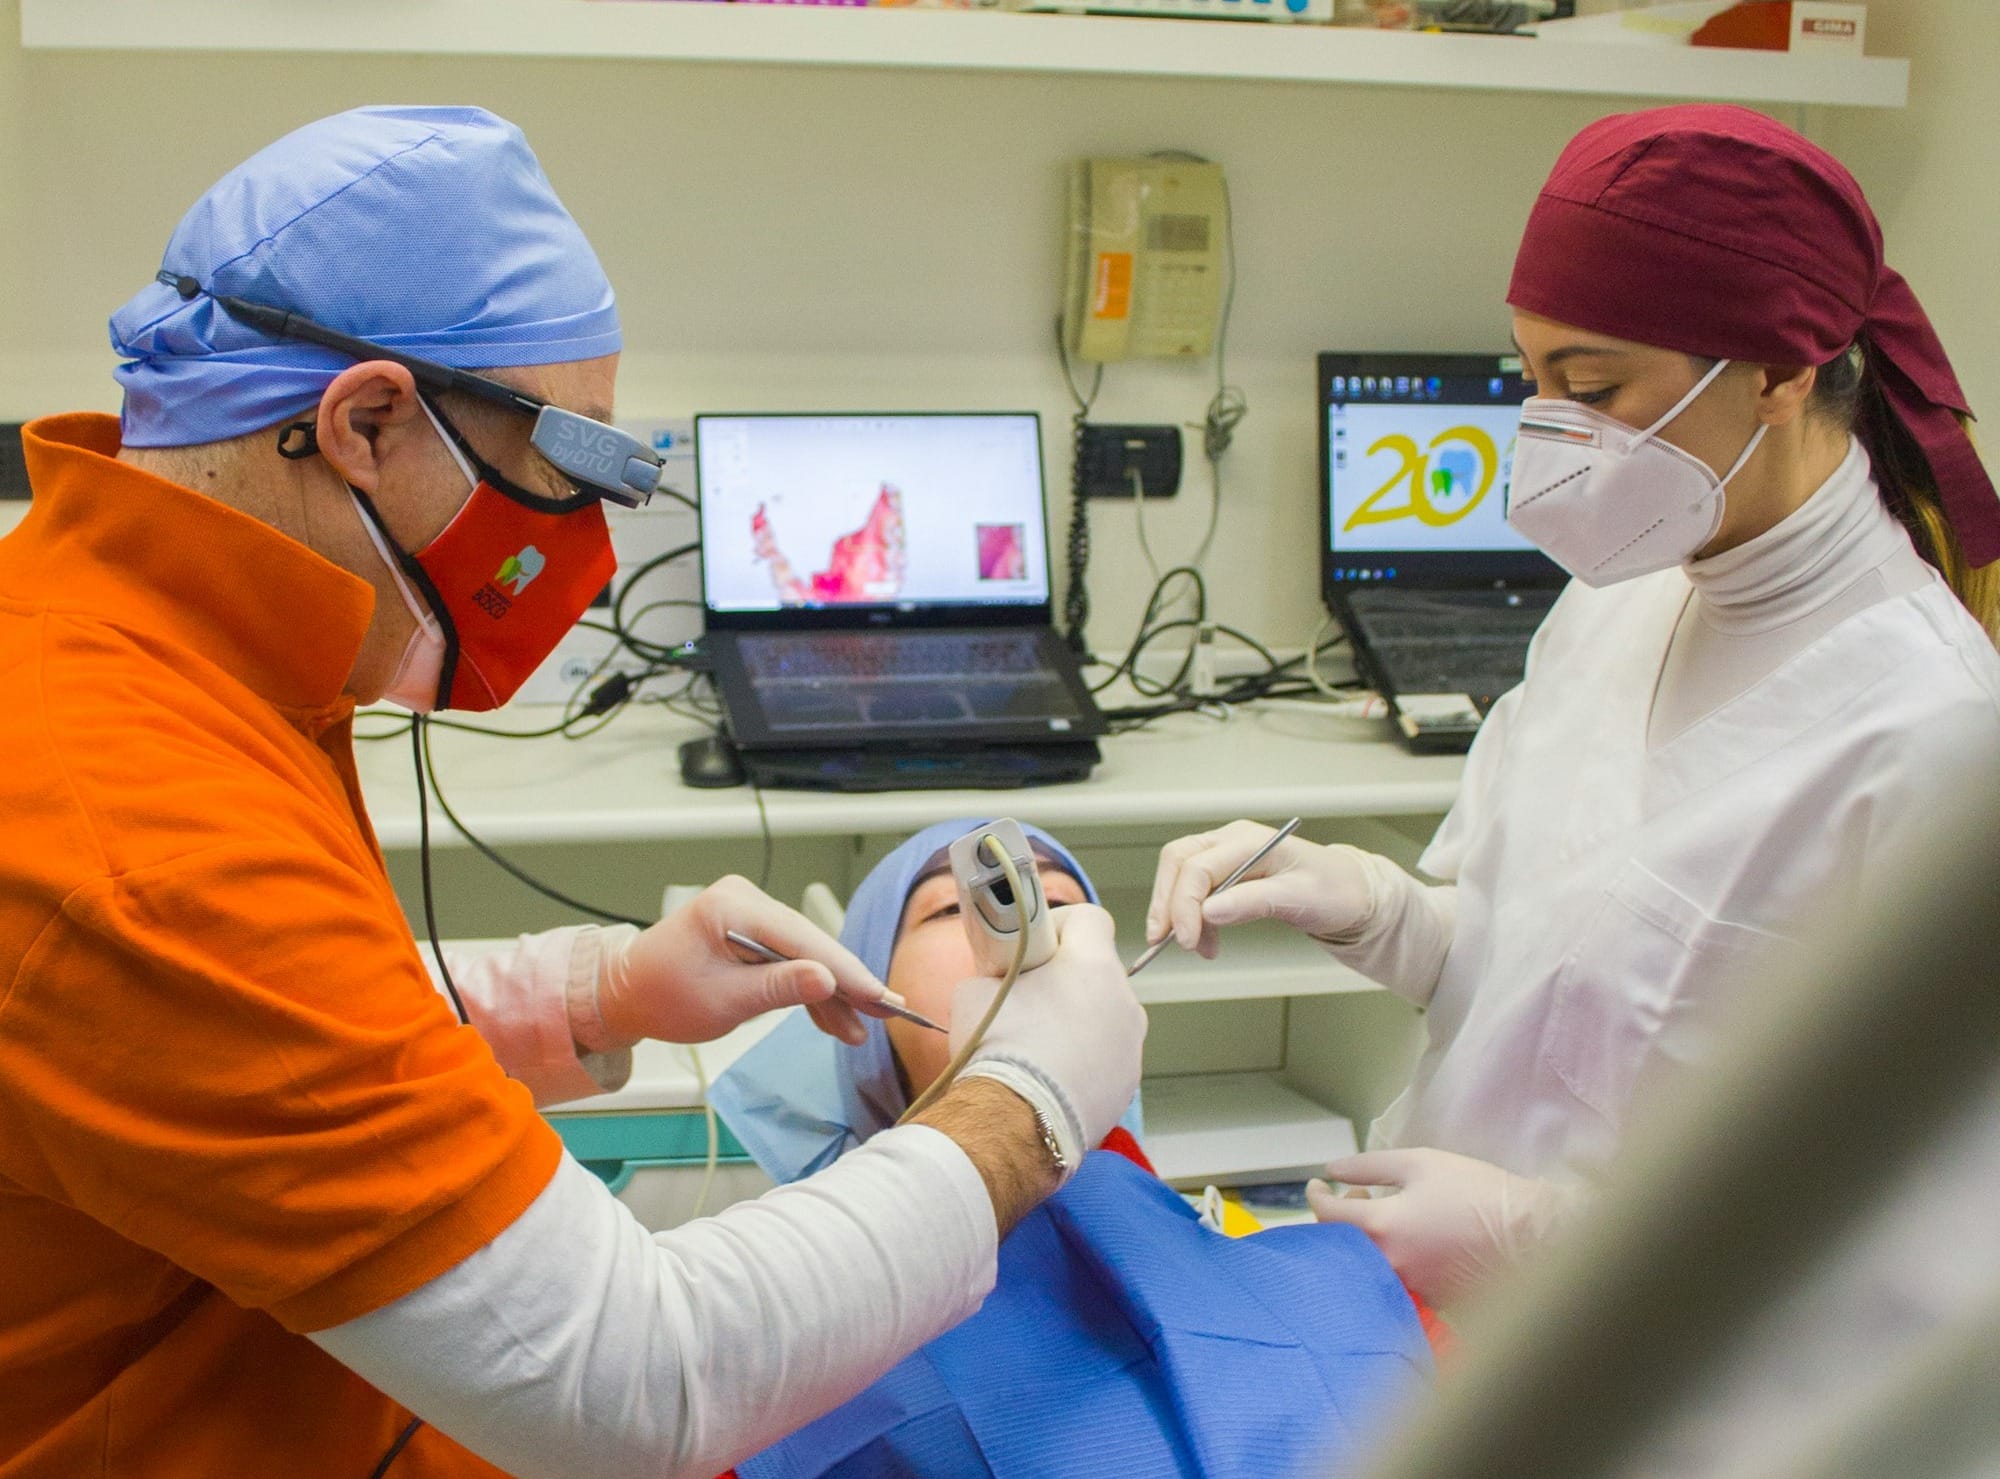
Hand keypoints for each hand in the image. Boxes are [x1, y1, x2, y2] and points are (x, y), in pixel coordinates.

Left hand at [596, 876, 887, 1047]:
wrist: (625, 993)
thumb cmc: (662, 997)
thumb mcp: (721, 1001)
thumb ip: (777, 988)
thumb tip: (827, 980)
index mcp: (732, 906)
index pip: (803, 939)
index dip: (846, 972)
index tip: (880, 997)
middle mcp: (746, 899)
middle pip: (812, 943)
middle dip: (848, 982)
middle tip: (888, 1012)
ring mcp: (751, 913)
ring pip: (807, 953)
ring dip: (833, 992)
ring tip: (862, 1028)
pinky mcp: (753, 931)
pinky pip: (791, 958)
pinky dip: (810, 988)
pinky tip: (836, 1019)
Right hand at [952, 904, 1146, 1170]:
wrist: (1013, 1123)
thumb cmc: (997, 1047)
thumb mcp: (975, 990)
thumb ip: (999, 971)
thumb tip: (1000, 978)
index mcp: (1093, 964)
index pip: (1090, 918)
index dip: (1059, 924)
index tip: (1033, 944)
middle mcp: (1124, 1000)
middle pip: (1097, 972)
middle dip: (1064, 979)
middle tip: (1027, 998)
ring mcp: (1130, 1045)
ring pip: (1104, 1016)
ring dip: (1077, 1021)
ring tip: (1037, 1046)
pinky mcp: (1127, 1084)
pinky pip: (1106, 1057)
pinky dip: (1083, 1061)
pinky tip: (1051, 1078)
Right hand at [1148, 821, 1375, 957]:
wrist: (1350, 892)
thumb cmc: (1334, 890)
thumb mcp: (1299, 899)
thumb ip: (1254, 902)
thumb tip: (1210, 912)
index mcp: (1251, 841)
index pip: (1199, 867)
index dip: (1185, 905)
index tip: (1186, 940)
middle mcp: (1232, 840)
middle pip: (1178, 862)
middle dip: (1167, 903)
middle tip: (1165, 941)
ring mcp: (1226, 853)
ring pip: (1180, 874)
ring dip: (1177, 912)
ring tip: (1196, 947)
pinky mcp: (1225, 870)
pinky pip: (1194, 888)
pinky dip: (1192, 916)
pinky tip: (1205, 940)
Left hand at [1305, 1148, 1578, 1308]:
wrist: (1532, 1237)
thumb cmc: (1476, 1192)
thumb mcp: (1421, 1163)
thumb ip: (1369, 1166)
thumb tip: (1333, 1170)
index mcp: (1381, 1228)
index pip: (1327, 1216)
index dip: (1315, 1197)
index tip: (1316, 1185)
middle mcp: (1388, 1265)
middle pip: (1340, 1245)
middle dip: (1339, 1217)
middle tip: (1358, 1194)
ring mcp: (1408, 1288)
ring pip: (1365, 1264)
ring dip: (1364, 1237)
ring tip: (1386, 1213)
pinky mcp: (1428, 1301)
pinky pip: (1391, 1279)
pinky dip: (1387, 1257)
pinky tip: (1406, 1240)